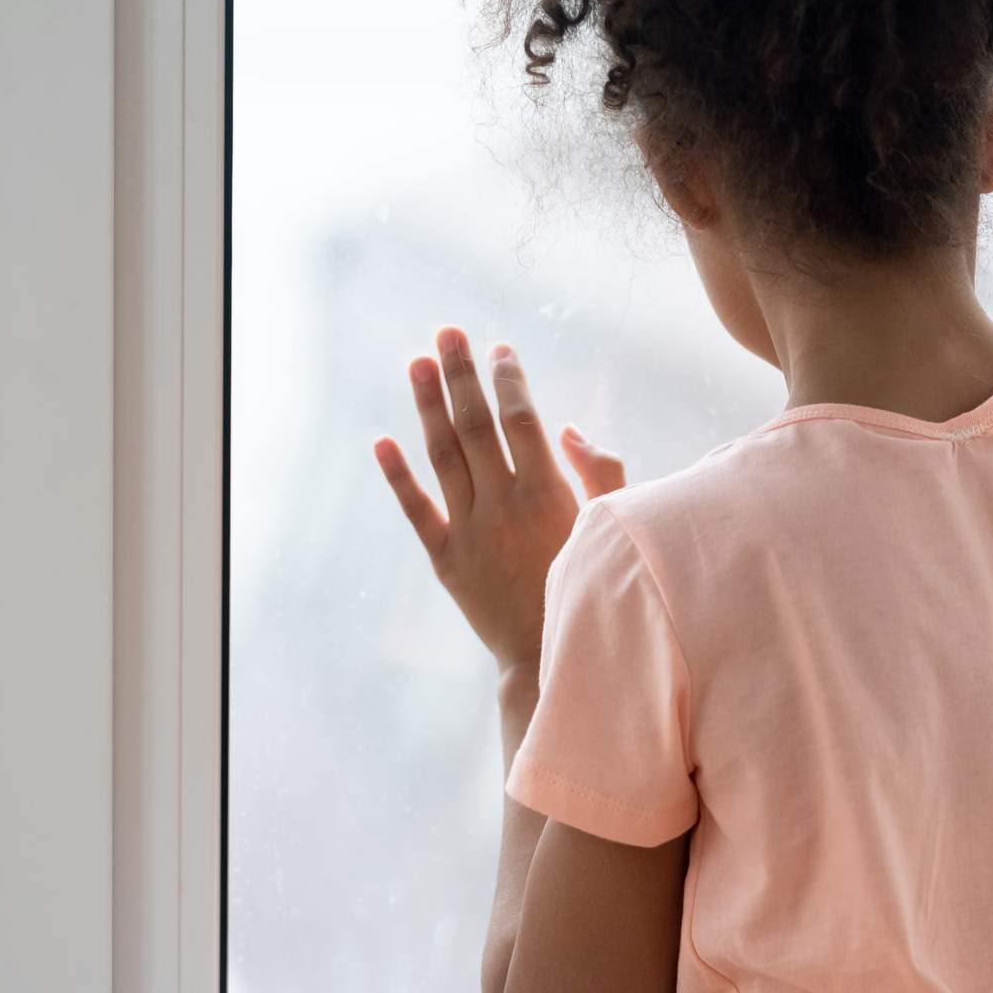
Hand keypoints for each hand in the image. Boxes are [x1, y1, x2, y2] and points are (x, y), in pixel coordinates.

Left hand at [372, 328, 626, 670]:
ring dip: (428, 405)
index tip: (500, 348)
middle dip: (462, 373)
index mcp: (549, 494)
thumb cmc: (593, 588)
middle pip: (476, 425)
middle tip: (448, 331)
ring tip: (417, 361)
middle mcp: (504, 506)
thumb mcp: (611, 527)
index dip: (508, 380)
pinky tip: (382, 440)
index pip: (521, 420)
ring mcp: (471, 532)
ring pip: (444, 456)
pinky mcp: (446, 560)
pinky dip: (397, 475)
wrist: (552, 660)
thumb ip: (601, 473)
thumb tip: (570, 428)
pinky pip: (416, 510)